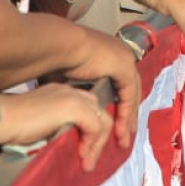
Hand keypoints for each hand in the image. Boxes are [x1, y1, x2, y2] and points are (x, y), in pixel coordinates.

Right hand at [0, 83, 111, 171]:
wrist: (1, 118)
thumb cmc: (13, 125)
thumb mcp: (42, 123)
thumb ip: (57, 125)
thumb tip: (70, 142)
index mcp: (62, 92)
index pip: (88, 107)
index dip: (90, 130)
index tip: (84, 151)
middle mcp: (71, 90)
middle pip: (99, 111)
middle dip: (98, 137)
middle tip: (89, 159)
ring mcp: (74, 97)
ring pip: (102, 118)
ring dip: (98, 143)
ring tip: (88, 162)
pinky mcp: (74, 107)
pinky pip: (96, 125)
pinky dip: (93, 142)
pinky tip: (82, 154)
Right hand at [57, 27, 140, 150]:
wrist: (59, 46)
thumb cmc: (53, 60)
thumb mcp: (66, 79)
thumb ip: (72, 91)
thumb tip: (63, 107)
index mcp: (108, 54)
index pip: (118, 84)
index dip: (116, 105)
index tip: (113, 124)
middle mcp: (120, 54)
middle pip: (129, 91)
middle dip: (127, 115)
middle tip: (124, 135)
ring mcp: (124, 59)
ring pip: (131, 95)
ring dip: (127, 118)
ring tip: (123, 139)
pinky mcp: (124, 68)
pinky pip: (128, 96)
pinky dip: (125, 114)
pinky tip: (120, 130)